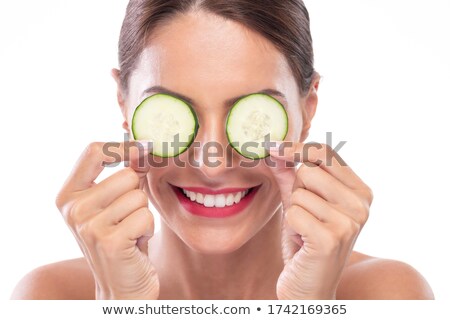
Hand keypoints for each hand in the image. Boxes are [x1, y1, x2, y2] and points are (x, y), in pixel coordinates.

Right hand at [55, 142, 158, 298]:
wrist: (122, 286)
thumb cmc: (122, 239)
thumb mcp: (114, 204)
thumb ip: (124, 175)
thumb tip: (142, 146)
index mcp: (69, 195)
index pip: (94, 151)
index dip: (123, 146)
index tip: (144, 147)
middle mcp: (73, 209)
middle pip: (126, 175)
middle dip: (138, 194)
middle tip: (128, 218)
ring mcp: (88, 226)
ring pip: (139, 196)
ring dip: (143, 214)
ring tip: (131, 231)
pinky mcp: (109, 242)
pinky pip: (145, 216)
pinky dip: (148, 229)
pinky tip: (135, 243)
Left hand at [268, 142, 372, 298]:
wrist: (310, 287)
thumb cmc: (306, 243)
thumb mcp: (301, 205)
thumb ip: (291, 177)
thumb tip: (275, 149)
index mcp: (360, 191)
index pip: (326, 152)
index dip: (297, 148)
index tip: (274, 147)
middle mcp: (361, 204)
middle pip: (308, 169)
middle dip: (296, 191)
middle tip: (305, 215)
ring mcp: (349, 222)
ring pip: (298, 192)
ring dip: (293, 213)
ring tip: (305, 231)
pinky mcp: (331, 238)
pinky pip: (293, 212)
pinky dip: (290, 227)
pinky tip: (303, 242)